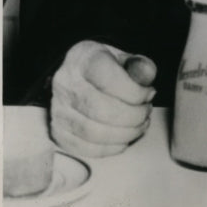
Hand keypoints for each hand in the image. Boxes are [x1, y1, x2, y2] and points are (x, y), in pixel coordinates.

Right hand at [51, 41, 156, 157]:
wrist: (77, 75)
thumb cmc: (104, 67)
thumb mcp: (124, 58)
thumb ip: (139, 65)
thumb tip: (146, 75)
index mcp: (84, 58)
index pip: (110, 80)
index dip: (136, 93)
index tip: (149, 93)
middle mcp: (65, 83)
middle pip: (101, 110)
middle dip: (133, 116)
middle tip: (146, 112)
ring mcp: (58, 109)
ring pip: (93, 133)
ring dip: (125, 134)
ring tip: (139, 125)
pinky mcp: (58, 131)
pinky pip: (84, 148)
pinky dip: (110, 148)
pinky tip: (123, 139)